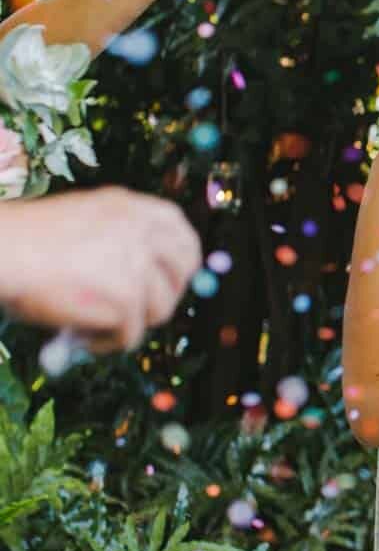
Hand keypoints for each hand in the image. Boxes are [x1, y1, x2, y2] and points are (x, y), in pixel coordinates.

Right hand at [0, 188, 199, 351]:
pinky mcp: (127, 295)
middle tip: (137, 312)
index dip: (182, 262)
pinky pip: (131, 334)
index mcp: (132, 207)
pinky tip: (82, 338)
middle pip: (182, 272)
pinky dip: (107, 343)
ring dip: (130, 323)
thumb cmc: (24, 241)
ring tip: (94, 325)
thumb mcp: (85, 224)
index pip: (182, 234)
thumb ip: (120, 242)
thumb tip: (151, 280)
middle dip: (165, 296)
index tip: (171, 281)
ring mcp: (139, 262)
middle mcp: (143, 230)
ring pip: (159, 309)